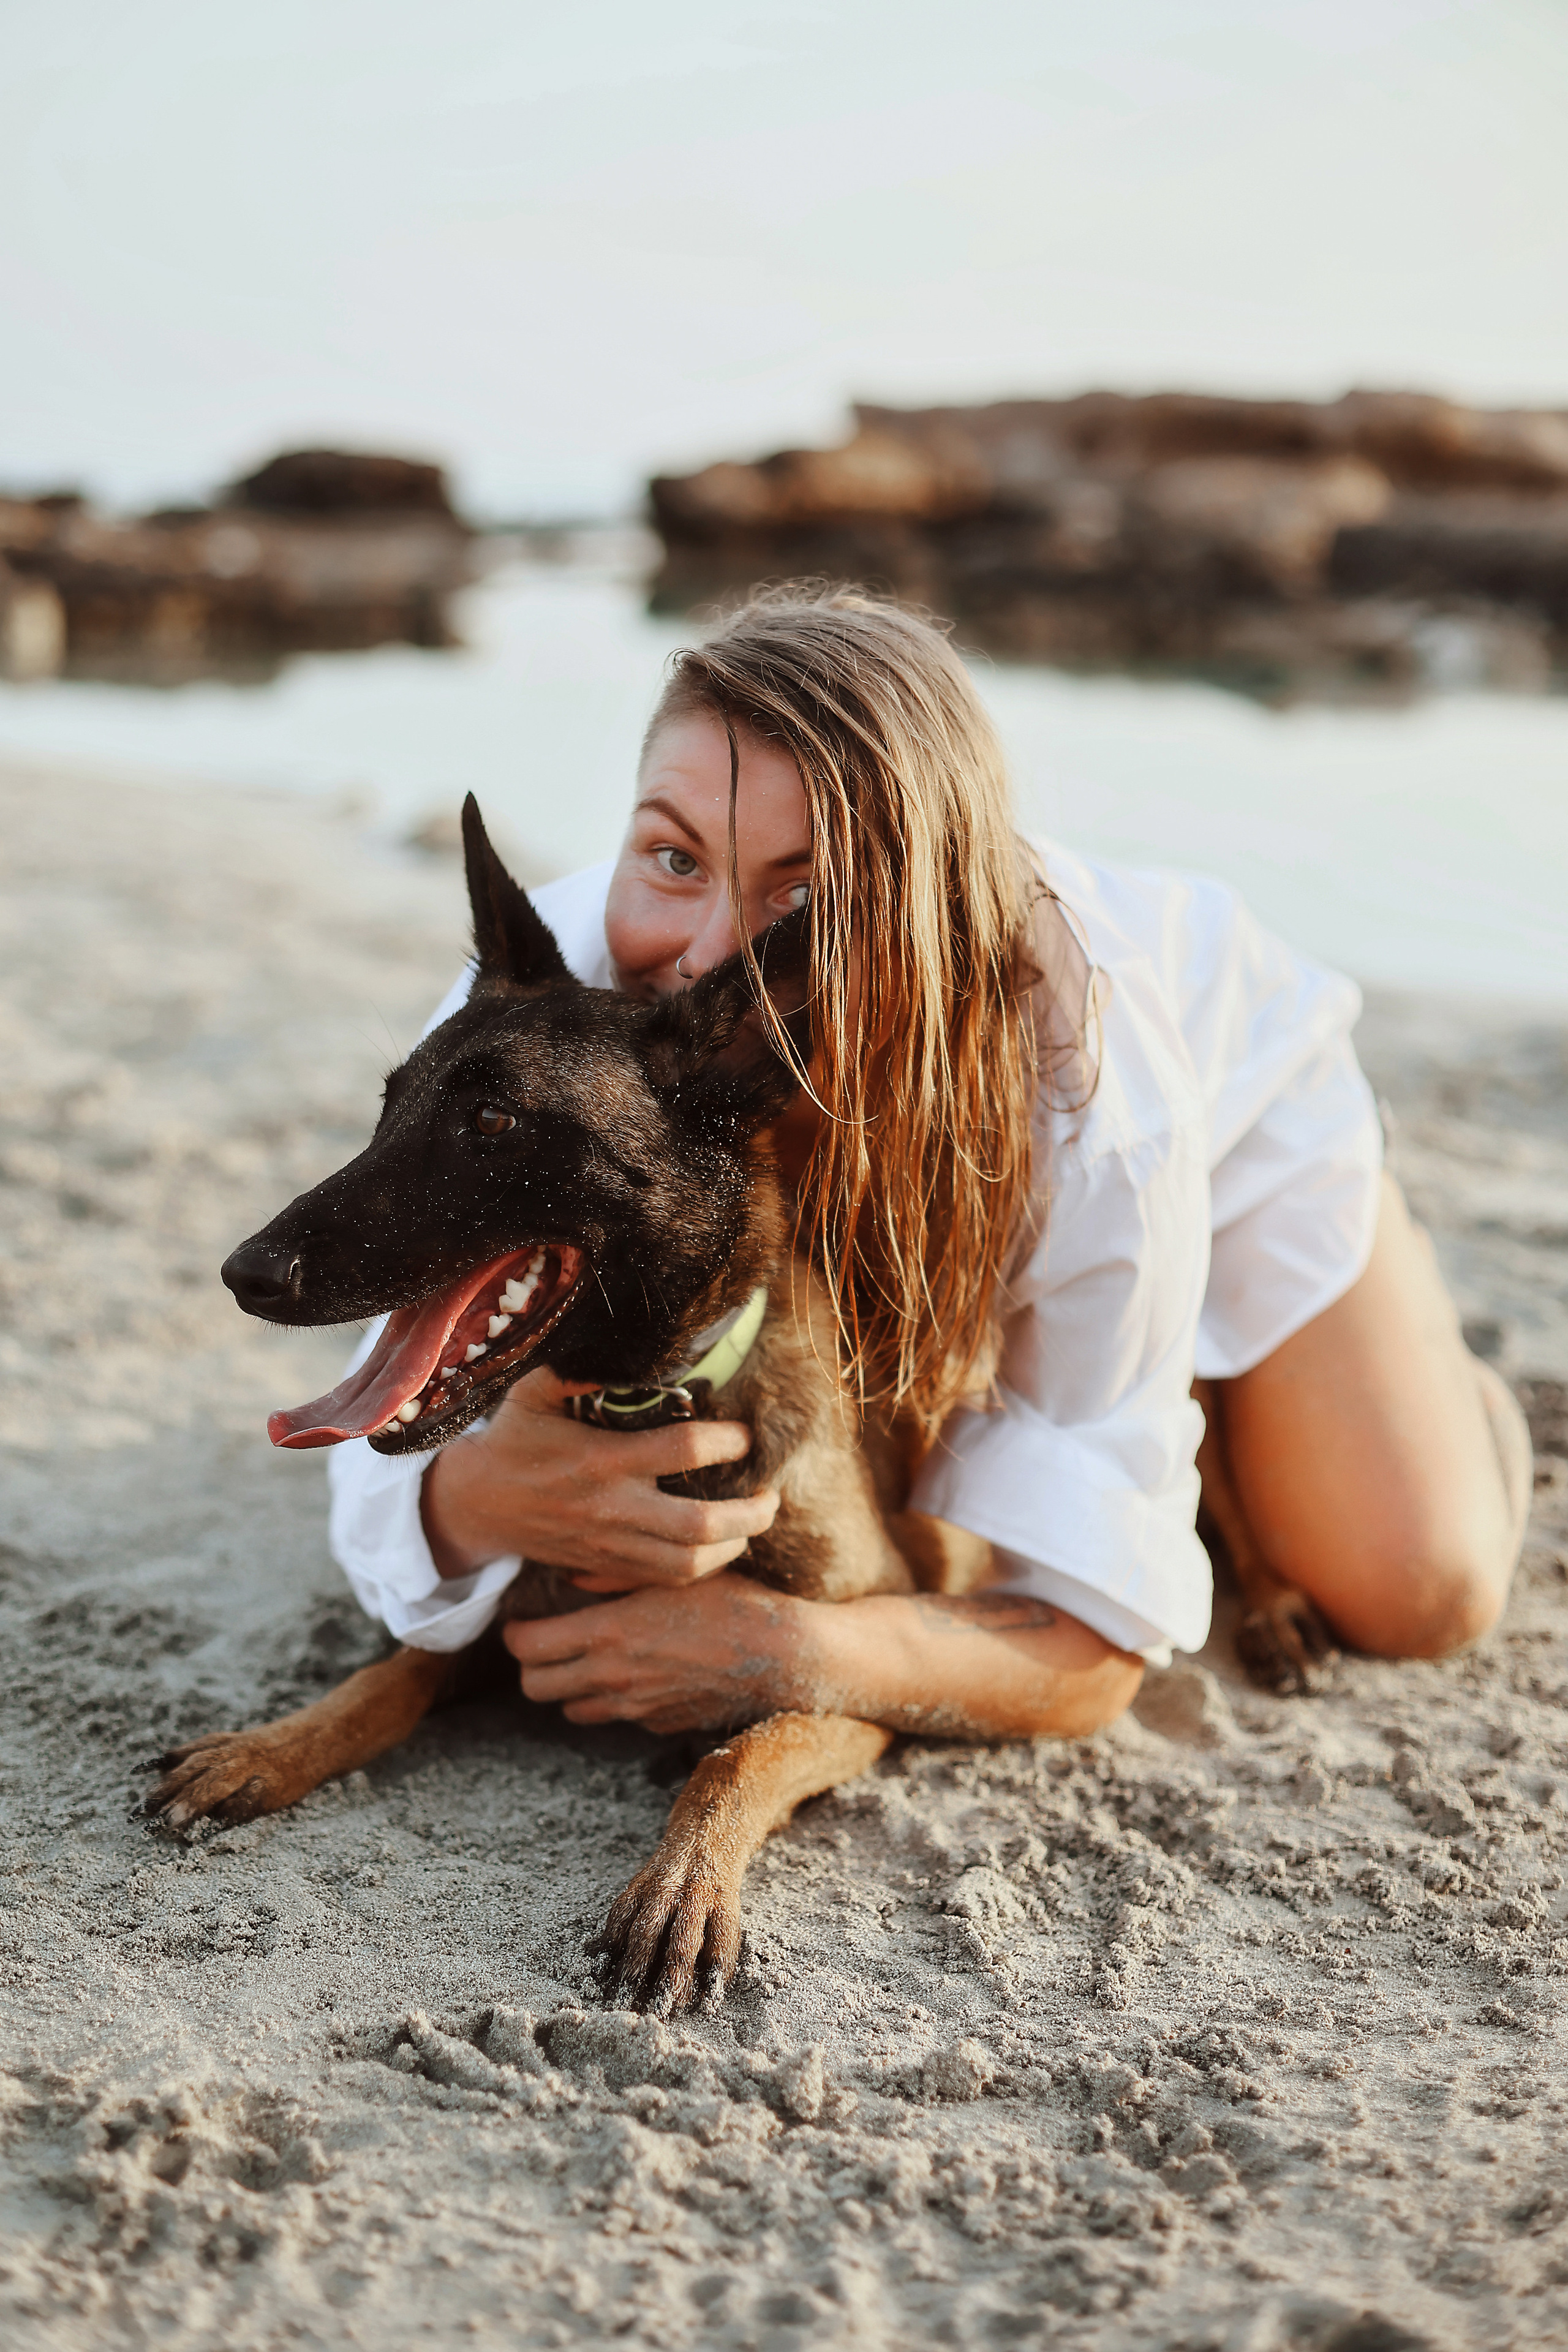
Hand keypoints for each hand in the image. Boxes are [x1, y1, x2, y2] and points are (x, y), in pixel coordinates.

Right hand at [420, 1366, 779, 1587]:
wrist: (476, 1506)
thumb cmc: (513, 1441)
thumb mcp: (534, 1393)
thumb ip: (580, 1371)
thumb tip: (630, 1346)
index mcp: (602, 1459)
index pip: (684, 1450)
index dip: (727, 1442)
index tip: (744, 1435)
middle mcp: (613, 1508)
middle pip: (701, 1524)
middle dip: (751, 1513)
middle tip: (772, 1495)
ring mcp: (611, 1545)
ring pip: (690, 1564)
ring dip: (734, 1547)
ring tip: (755, 1524)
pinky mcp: (607, 1568)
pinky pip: (665, 1581)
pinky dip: (701, 1570)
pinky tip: (720, 1549)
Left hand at [502, 1572, 813, 1731]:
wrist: (778, 1652)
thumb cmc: (728, 1599)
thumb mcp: (670, 1572)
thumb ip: (613, 1572)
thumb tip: (571, 1575)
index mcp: (608, 1633)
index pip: (527, 1648)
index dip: (514, 1635)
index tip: (520, 1622)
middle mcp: (613, 1676)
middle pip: (536, 1688)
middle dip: (531, 1666)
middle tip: (542, 1643)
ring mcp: (635, 1707)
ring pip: (572, 1710)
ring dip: (570, 1687)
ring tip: (586, 1659)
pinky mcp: (658, 1724)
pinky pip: (617, 1717)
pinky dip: (614, 1699)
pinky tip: (636, 1671)